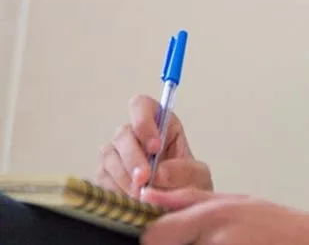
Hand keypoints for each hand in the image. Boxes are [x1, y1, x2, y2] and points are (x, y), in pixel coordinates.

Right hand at [94, 94, 212, 197]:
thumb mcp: (198, 176)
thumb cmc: (189, 186)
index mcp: (161, 124)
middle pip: (123, 133)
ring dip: (125, 176)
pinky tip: (130, 199)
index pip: (142, 105)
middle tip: (145, 178)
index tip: (155, 147)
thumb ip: (183, 171)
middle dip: (133, 157)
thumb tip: (159, 172)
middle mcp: (135, 135)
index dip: (144, 122)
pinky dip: (116, 189)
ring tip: (141, 194)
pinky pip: (102, 177)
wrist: (178, 211)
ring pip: (109, 155)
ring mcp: (117, 154)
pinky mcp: (105, 175)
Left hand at [139, 188, 308, 244]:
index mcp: (211, 217)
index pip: (154, 237)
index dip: (156, 239)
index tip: (169, 238)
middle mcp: (213, 240)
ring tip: (232, 242)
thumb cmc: (279, 226)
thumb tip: (148, 195)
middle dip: (181, 244)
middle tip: (207, 240)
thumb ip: (187, 199)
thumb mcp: (235, 201)